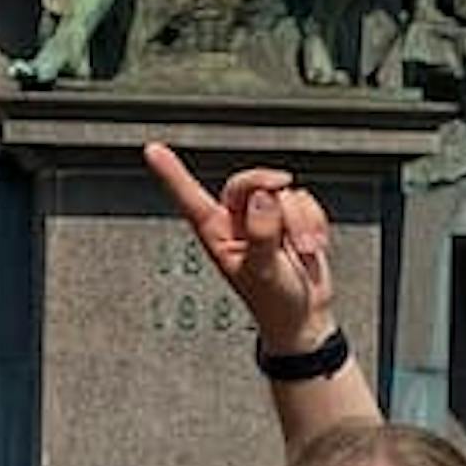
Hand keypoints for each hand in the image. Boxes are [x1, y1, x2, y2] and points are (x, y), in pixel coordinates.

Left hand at [143, 143, 335, 353]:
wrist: (304, 315)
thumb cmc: (274, 302)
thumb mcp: (261, 272)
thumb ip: (260, 233)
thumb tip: (262, 198)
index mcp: (216, 234)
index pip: (190, 198)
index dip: (171, 173)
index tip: (152, 150)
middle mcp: (237, 221)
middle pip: (248, 182)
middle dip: (270, 192)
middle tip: (282, 199)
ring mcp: (265, 218)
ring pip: (282, 192)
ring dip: (299, 221)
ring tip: (299, 251)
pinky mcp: (291, 217)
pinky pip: (304, 199)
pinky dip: (313, 221)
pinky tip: (309, 245)